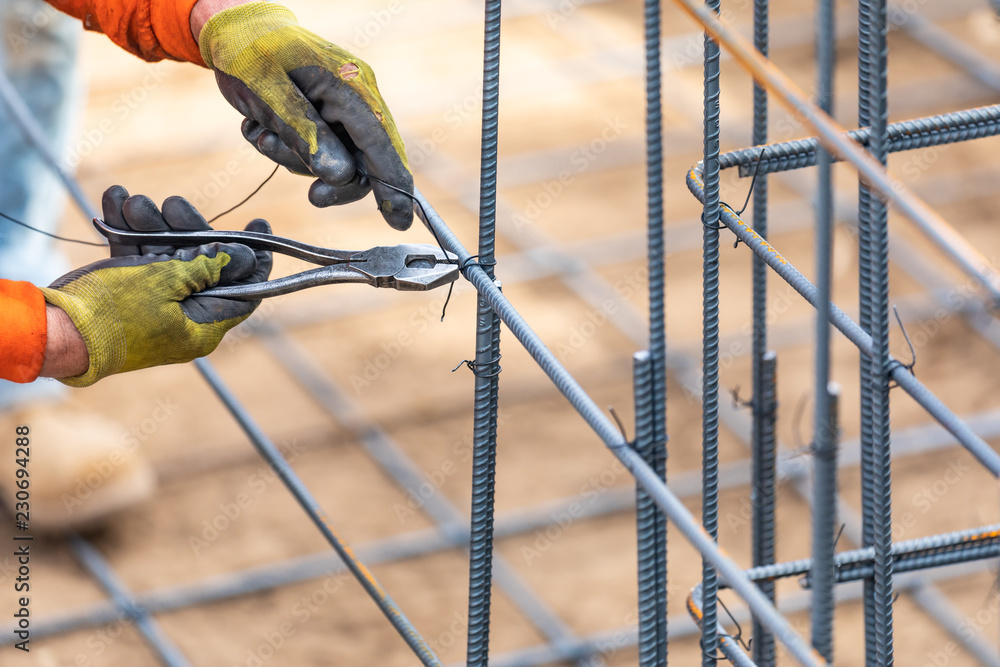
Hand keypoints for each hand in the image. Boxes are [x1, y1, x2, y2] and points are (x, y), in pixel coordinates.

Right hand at [39, 186, 272, 386]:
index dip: (255, 258)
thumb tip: (242, 257)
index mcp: (204, 324)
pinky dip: (128, 233)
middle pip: (202, 265)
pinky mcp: (127, 295)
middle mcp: (185, 316)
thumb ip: (206, 267)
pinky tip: (116, 200)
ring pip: (165, 257)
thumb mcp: (167, 282)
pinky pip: (137, 260)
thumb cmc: (115, 312)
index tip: (259, 223)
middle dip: (186, 229)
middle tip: (173, 204)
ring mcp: (155, 305)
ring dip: (150, 225)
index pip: (246, 290)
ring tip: (133, 202)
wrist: (55, 329)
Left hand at [196, 1, 413, 230]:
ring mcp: (344, 105)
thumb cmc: (248, 55)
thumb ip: (308, 136)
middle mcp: (357, 96)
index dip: (393, 185)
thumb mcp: (270, 96)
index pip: (381, 144)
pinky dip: (294, 150)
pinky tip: (265, 129)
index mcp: (350, 87)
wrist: (232, 29)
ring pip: (341, 159)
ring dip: (301, 161)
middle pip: (366, 159)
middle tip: (314, 197)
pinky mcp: (329, 113)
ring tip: (263, 136)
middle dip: (336, 180)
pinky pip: (324, 148)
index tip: (400, 221)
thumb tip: (342, 175)